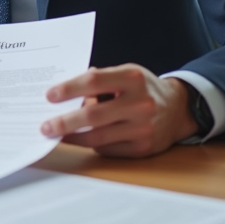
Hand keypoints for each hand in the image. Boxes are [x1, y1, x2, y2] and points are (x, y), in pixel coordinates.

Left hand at [40, 65, 198, 157]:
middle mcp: (139, 104)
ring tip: (57, 136)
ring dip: (73, 138)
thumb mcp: (126, 74)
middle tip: (46, 126)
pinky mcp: (143, 148)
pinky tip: (81, 140)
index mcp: (132, 78)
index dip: (69, 89)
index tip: (50, 96)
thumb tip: (67, 93)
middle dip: (64, 122)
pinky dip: (92, 145)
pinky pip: (109, 149)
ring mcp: (142, 128)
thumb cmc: (143, 88)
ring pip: (98, 138)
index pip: (93, 82)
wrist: (179, 108)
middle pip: (93, 115)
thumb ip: (100, 80)